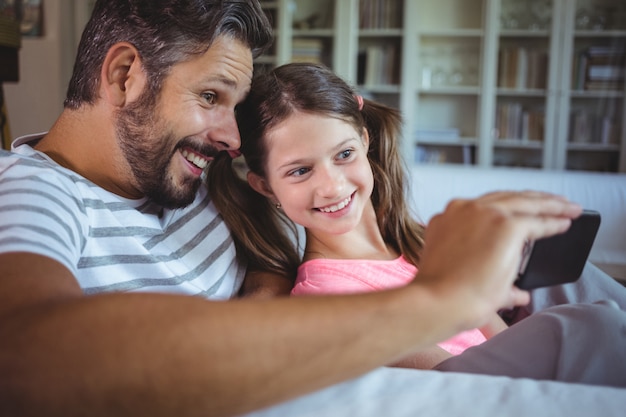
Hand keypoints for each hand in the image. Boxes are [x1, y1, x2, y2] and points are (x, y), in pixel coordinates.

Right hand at [415, 191, 581, 327]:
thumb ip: (492, 278)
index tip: (523, 211)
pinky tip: (566, 223)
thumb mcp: (461, 275)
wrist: (438, 302)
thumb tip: (519, 293)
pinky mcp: (505, 225)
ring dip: (550, 205)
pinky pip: (538, 220)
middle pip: (507, 198)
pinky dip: (554, 221)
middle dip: (533, 200)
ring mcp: (484, 213)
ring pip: (526, 202)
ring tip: (569, 208)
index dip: (508, 208)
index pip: (485, 206)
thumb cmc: (443, 296)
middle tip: (554, 203)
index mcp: (448, 218)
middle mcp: (464, 209)